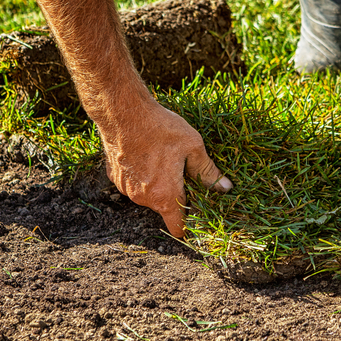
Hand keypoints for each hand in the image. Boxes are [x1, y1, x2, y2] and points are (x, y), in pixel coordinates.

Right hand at [101, 101, 231, 237]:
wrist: (122, 112)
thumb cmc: (160, 128)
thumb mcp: (193, 147)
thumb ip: (208, 171)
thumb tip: (225, 188)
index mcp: (165, 196)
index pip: (177, 227)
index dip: (188, 224)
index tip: (195, 214)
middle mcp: (144, 199)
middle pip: (164, 208)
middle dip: (174, 195)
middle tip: (182, 172)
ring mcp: (126, 189)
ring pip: (148, 195)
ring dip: (157, 184)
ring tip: (162, 158)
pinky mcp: (115, 178)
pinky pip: (133, 184)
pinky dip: (141, 175)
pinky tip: (145, 154)